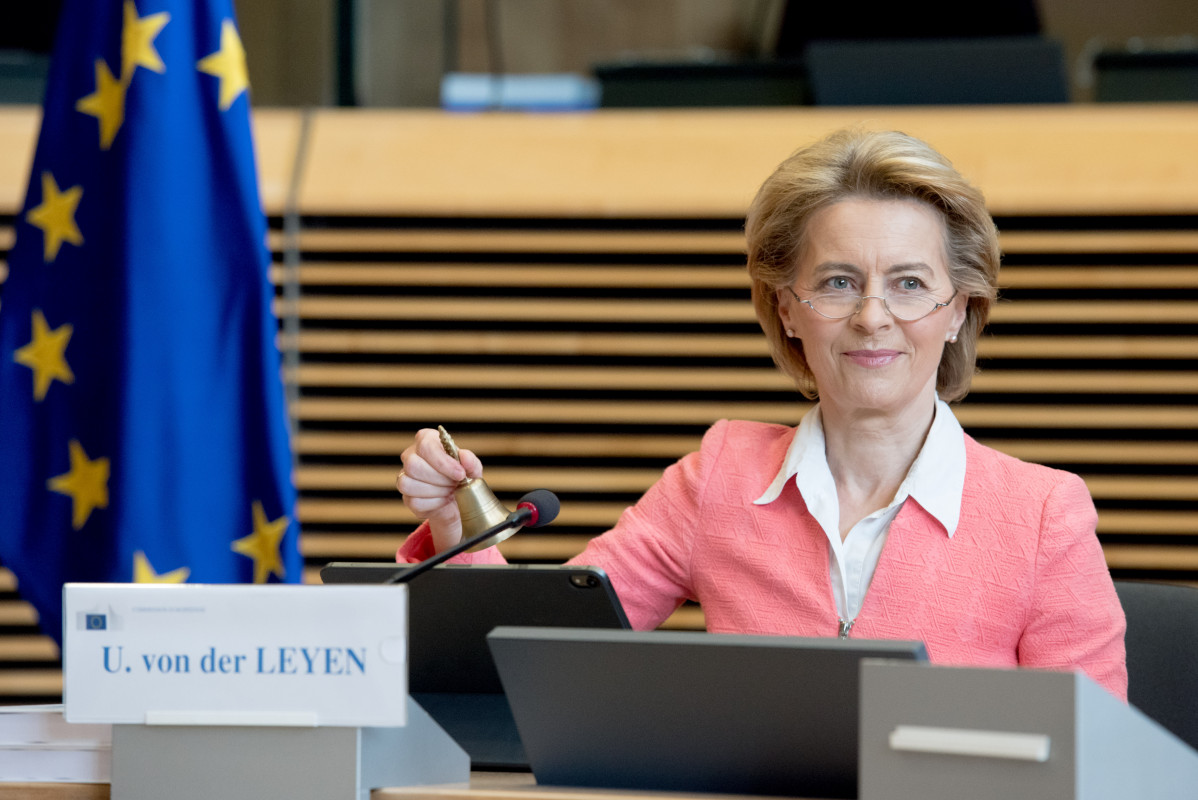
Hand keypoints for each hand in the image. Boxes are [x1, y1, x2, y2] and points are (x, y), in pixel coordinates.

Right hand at [396, 428, 483, 552]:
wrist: (460, 503)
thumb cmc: (464, 480)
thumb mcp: (473, 470)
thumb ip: (470, 462)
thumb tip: (465, 459)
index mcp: (428, 442)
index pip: (425, 443)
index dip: (442, 460)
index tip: (459, 473)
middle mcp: (412, 457)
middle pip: (413, 464)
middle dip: (439, 478)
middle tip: (455, 485)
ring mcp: (406, 478)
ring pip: (408, 483)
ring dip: (434, 491)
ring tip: (448, 492)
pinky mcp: (407, 497)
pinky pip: (413, 501)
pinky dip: (432, 504)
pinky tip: (441, 502)